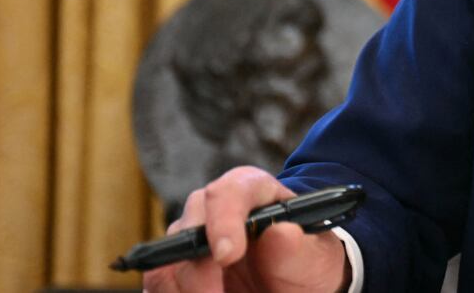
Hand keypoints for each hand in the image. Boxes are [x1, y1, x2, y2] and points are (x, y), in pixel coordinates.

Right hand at [142, 166, 348, 292]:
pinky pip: (159, 283)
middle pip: (189, 228)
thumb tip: (280, 233)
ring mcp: (190, 240)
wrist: (294, 285)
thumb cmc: (305, 262)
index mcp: (252, 192)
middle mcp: (213, 211)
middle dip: (198, 270)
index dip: (224, 220)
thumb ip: (298, 248)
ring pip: (166, 260)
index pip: (230, 191)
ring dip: (184, 288)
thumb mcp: (314, 258)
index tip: (227, 255)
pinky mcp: (176, 270)